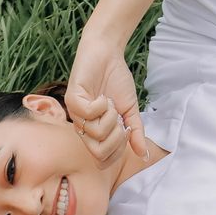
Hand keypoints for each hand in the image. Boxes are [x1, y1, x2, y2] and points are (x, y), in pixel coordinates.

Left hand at [65, 32, 146, 166]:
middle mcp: (81, 126)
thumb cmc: (115, 81)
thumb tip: (143, 155)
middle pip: (98, 152)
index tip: (126, 130)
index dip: (118, 150)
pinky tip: (103, 96)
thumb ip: (135, 133)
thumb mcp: (130, 110)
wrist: (108, 54)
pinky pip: (89, 113)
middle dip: (116, 139)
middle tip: (120, 120)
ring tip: (110, 102)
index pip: (102, 159)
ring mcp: (75, 114)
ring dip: (110, 116)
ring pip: (95, 132)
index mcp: (93, 132)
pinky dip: (102, 105)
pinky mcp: (72, 98)